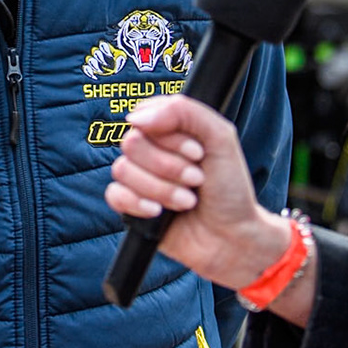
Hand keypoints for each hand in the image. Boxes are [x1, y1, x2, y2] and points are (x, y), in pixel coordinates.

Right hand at [103, 94, 293, 291]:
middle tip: (196, 180)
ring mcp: (139, 178)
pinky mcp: (130, 205)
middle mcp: (150, 151)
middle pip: (132, 143)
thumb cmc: (230, 188)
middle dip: (169, 166)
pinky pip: (115, 195)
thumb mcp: (220, 137)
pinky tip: (159, 212)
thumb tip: (136, 117)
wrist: (232, 236)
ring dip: (162, 189)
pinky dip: (138, 203)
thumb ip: (184, 111)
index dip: (170, 136)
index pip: (145, 116)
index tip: (198, 153)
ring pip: (123, 170)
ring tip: (187, 201)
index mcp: (169, 130)